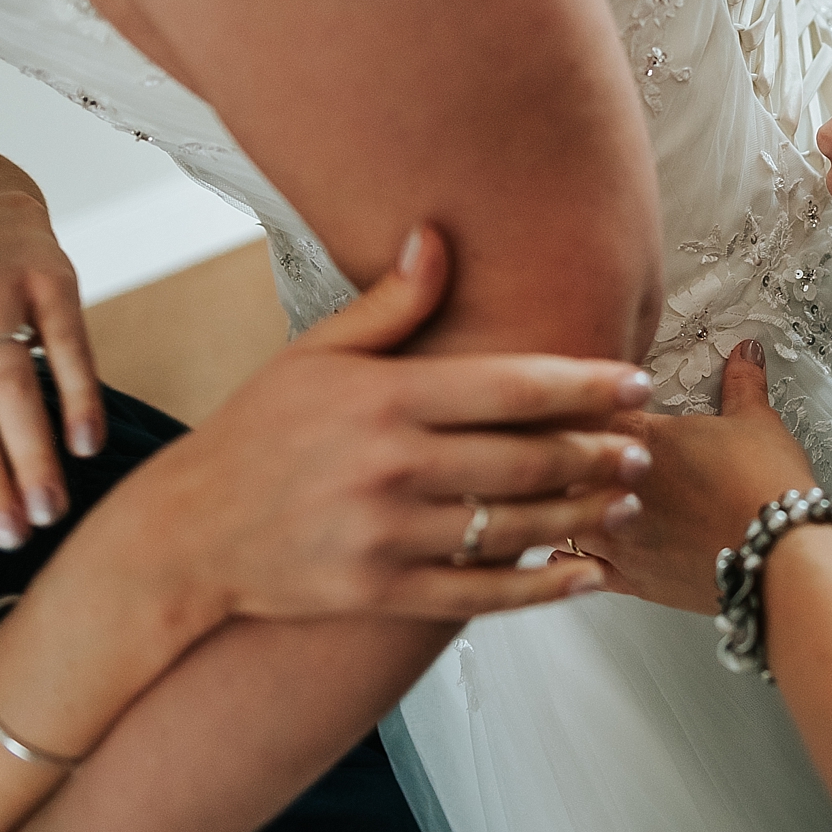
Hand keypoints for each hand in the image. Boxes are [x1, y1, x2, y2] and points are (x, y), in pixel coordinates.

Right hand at [138, 227, 648, 622]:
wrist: (186, 534)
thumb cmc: (257, 432)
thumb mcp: (315, 355)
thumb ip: (389, 304)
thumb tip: (438, 235)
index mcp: (384, 398)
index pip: (509, 387)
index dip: (583, 385)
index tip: (636, 383)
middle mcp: (390, 466)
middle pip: (525, 459)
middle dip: (598, 452)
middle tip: (645, 446)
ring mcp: (386, 535)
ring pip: (514, 527)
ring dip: (583, 514)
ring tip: (626, 499)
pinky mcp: (381, 592)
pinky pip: (482, 595)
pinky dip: (543, 587)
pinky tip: (587, 572)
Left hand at [574, 340, 815, 613]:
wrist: (781, 557)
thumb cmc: (767, 490)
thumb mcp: (757, 421)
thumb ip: (742, 383)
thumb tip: (744, 355)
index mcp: (640, 437)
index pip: (584, 410)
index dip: (578, 404)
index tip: (576, 401)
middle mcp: (617, 487)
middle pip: (558, 464)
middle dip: (556, 455)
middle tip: (550, 446)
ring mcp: (621, 536)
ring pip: (558, 517)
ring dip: (556, 505)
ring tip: (552, 496)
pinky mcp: (632, 579)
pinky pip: (581, 568)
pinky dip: (568, 557)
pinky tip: (558, 549)